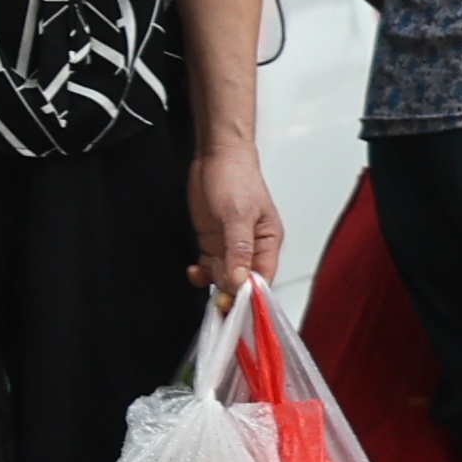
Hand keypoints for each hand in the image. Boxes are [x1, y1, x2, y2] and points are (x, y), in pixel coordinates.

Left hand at [183, 134, 285, 292]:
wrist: (216, 156)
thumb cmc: (236, 177)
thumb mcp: (238, 215)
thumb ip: (238, 249)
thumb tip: (241, 279)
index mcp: (267, 242)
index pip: (263, 278)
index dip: (250, 294)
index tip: (236, 306)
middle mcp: (250, 247)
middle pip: (242, 281)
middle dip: (229, 292)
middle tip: (215, 301)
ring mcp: (229, 245)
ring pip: (224, 276)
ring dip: (212, 283)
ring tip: (199, 277)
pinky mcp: (212, 241)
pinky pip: (208, 266)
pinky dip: (200, 273)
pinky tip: (193, 271)